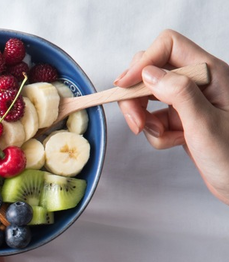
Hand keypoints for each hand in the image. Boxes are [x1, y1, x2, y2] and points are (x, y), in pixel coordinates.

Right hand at [114, 29, 228, 204]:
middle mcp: (199, 81)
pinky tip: (174, 142)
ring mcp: (190, 99)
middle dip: (137, 96)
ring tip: (160, 135)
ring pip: (149, 95)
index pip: (168, 46)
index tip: (124, 86)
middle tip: (137, 123)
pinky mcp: (182, 117)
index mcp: (211, 73)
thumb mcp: (205, 125)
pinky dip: (156, 132)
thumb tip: (148, 74)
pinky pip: (155, 117)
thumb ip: (179, 94)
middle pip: (152, 70)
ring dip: (145, 117)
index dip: (143, 62)